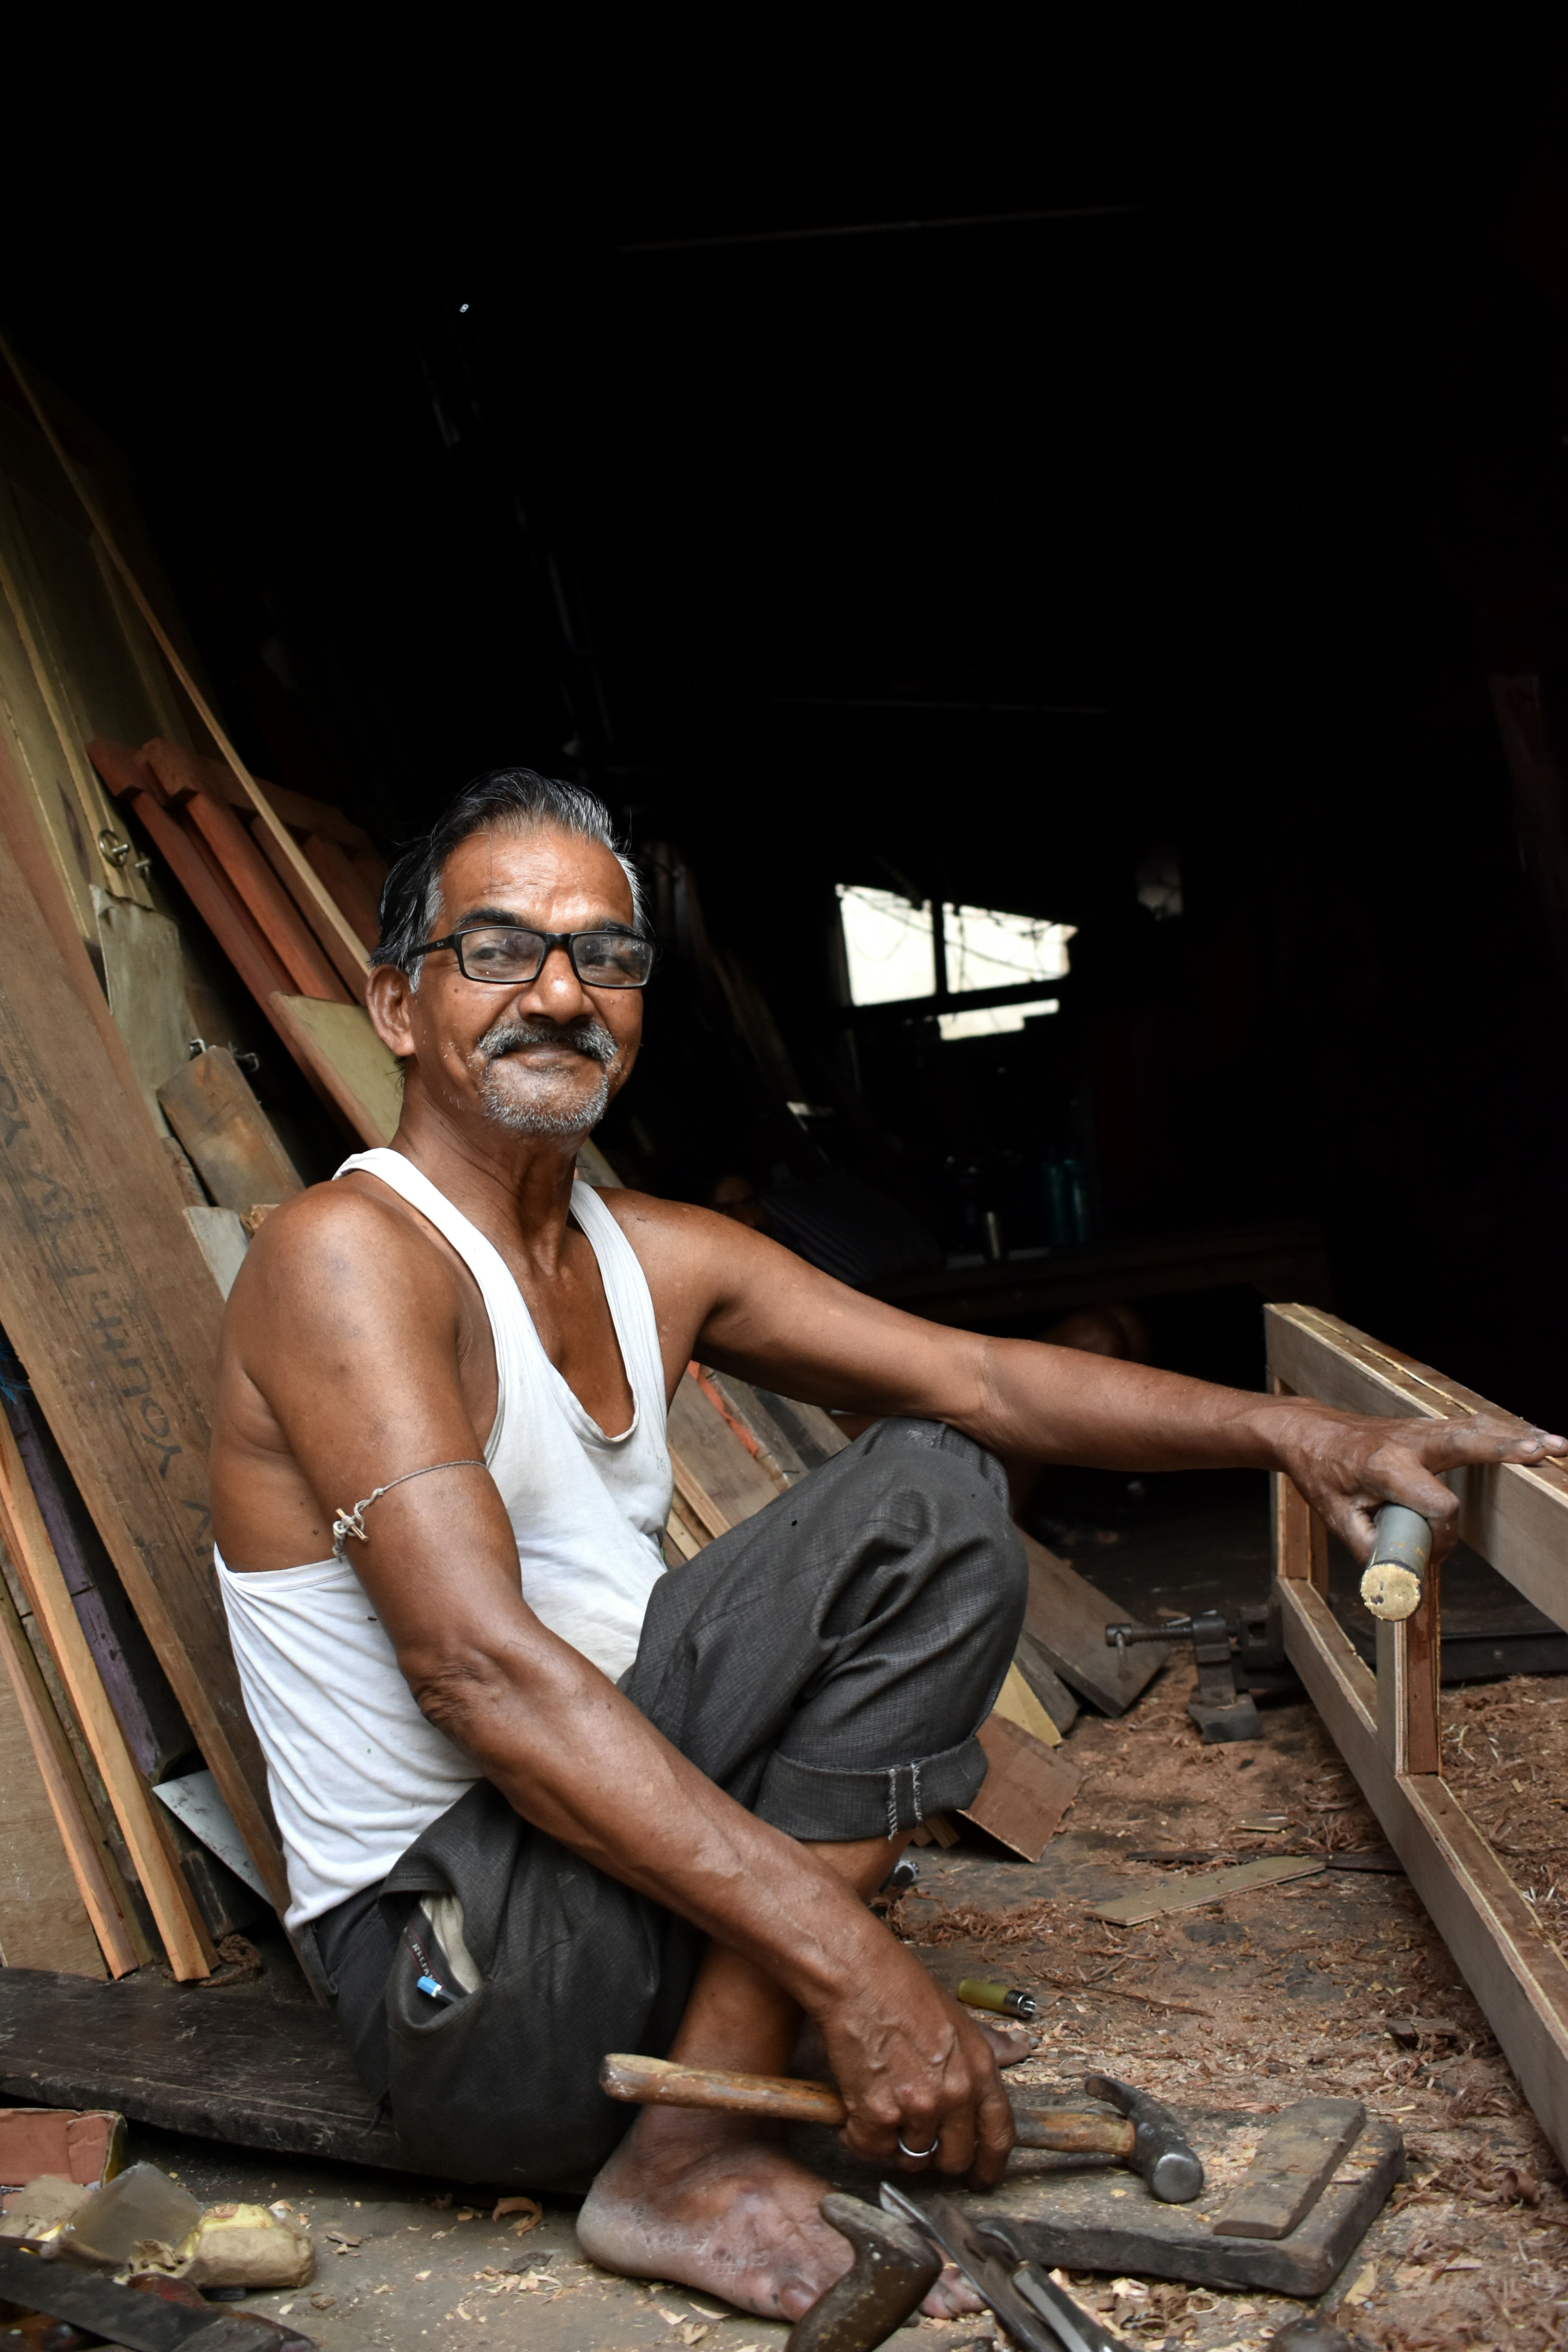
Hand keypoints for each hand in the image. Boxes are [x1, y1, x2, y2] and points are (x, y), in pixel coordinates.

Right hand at [813, 1939, 1015, 2185]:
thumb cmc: (902, 1989)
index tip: (980, 2178)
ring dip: (895, 2144)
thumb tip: (1019, 2051)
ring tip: (881, 2112)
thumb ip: (986, 2045)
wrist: (857, 1975)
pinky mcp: (876, 2113)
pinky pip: (871, 2148)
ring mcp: (917, 2106)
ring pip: (911, 2157)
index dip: (990, 2165)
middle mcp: (954, 2095)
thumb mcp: (958, 2016)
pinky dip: (859, 2138)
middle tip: (915, 2140)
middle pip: (954, 2158)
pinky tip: (854, 2115)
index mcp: (980, 2071)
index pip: (999, 2137)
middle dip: (936, 2158)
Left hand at [1272, 1403, 1565, 1565]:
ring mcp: (1421, 1430)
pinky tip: (1528, 1436)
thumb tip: (1401, 1585)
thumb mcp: (1336, 1518)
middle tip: (1544, 1452)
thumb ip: (1370, 1551)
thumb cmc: (1322, 1473)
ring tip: (1554, 1444)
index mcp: (1385, 1465)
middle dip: (1506, 1448)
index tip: (1436, 1554)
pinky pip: (1470, 1428)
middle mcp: (1409, 1442)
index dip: (1445, 1535)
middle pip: (1466, 1443)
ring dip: (1514, 1436)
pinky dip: (1500, 1431)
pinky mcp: (1429, 1430)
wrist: (1309, 1433)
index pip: (1438, 1503)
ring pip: (1474, 1429)